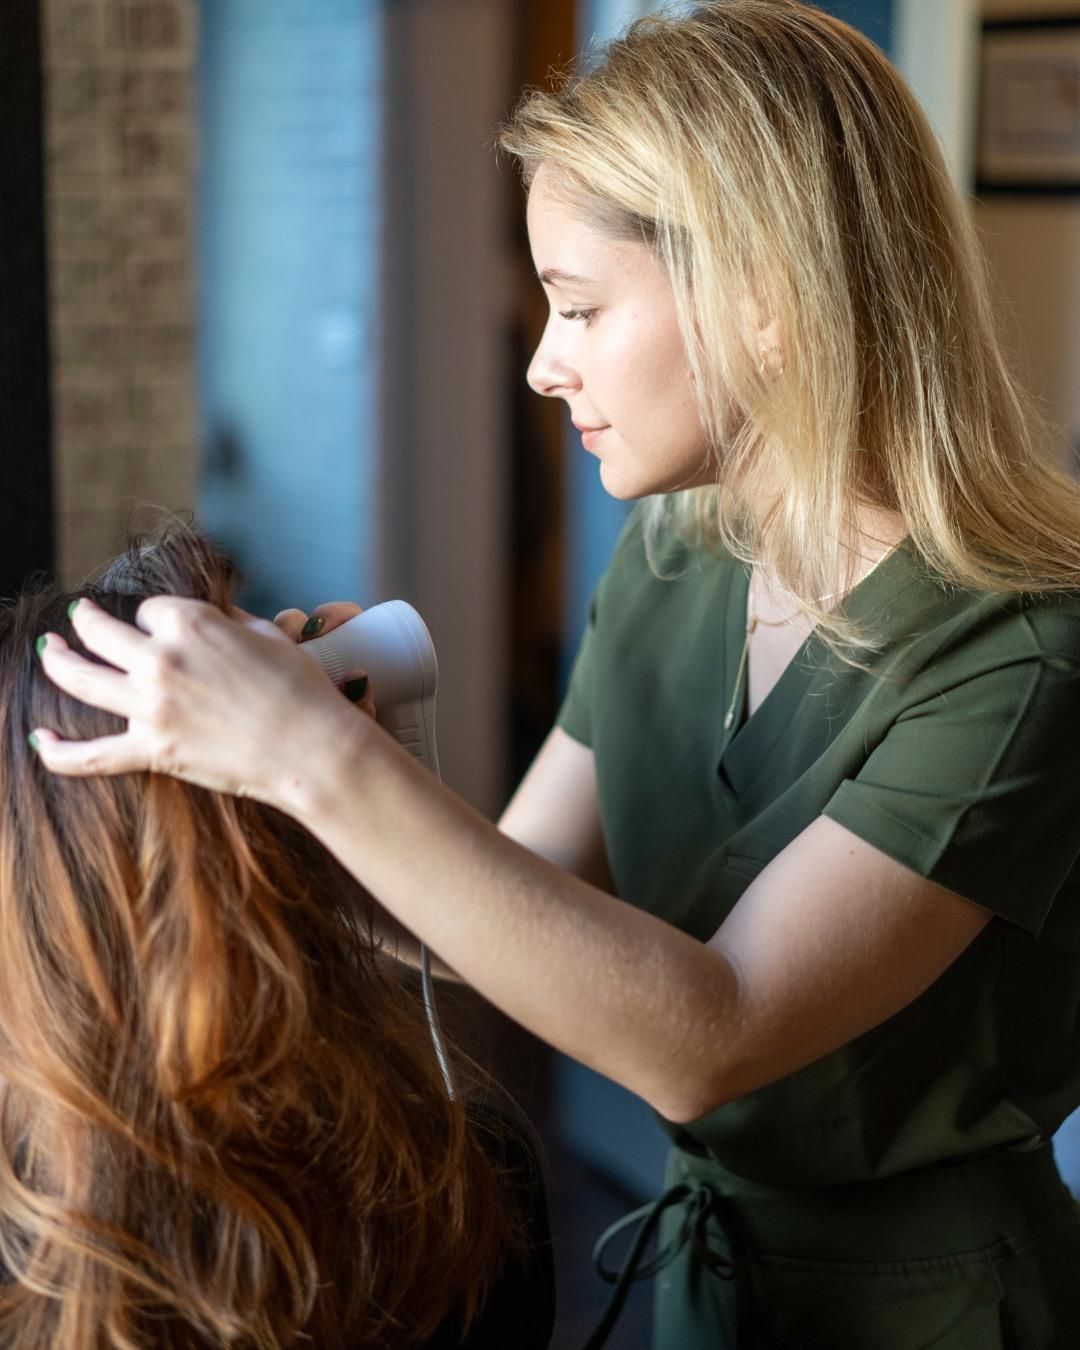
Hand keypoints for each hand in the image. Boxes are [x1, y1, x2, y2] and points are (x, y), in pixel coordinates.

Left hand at [31, 596, 371, 811]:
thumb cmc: (302, 690)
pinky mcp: (154, 750)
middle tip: (78, 617)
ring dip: (57, 661)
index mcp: (190, 622)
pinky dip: (59, 752)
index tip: (165, 627)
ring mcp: (151, 706)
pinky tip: (38, 742)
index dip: (156, 617)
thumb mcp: (270, 636)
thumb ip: (230, 621)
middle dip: (85, 621)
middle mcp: (161, 658)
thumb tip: (214, 619)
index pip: (148, 609)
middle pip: (100, 632)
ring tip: (47, 651)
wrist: (313, 747)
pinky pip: (92, 755)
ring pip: (80, 679)